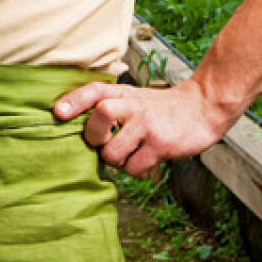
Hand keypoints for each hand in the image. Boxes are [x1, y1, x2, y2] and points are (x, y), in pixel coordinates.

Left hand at [53, 80, 238, 177]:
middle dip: (94, 138)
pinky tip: (146, 159)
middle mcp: (135, 106)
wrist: (203, 108)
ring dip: (116, 160)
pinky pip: (134, 168)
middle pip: (99, 116)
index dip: (74, 101)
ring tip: (130, 154)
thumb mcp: (136, 98)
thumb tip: (79, 127)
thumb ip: (111, 106)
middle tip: (105, 143)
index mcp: (125, 94)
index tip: (58, 113)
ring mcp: (148, 125)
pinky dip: (135, 170)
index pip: (95, 91)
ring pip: (113, 151)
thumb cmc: (163, 109)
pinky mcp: (161, 145)